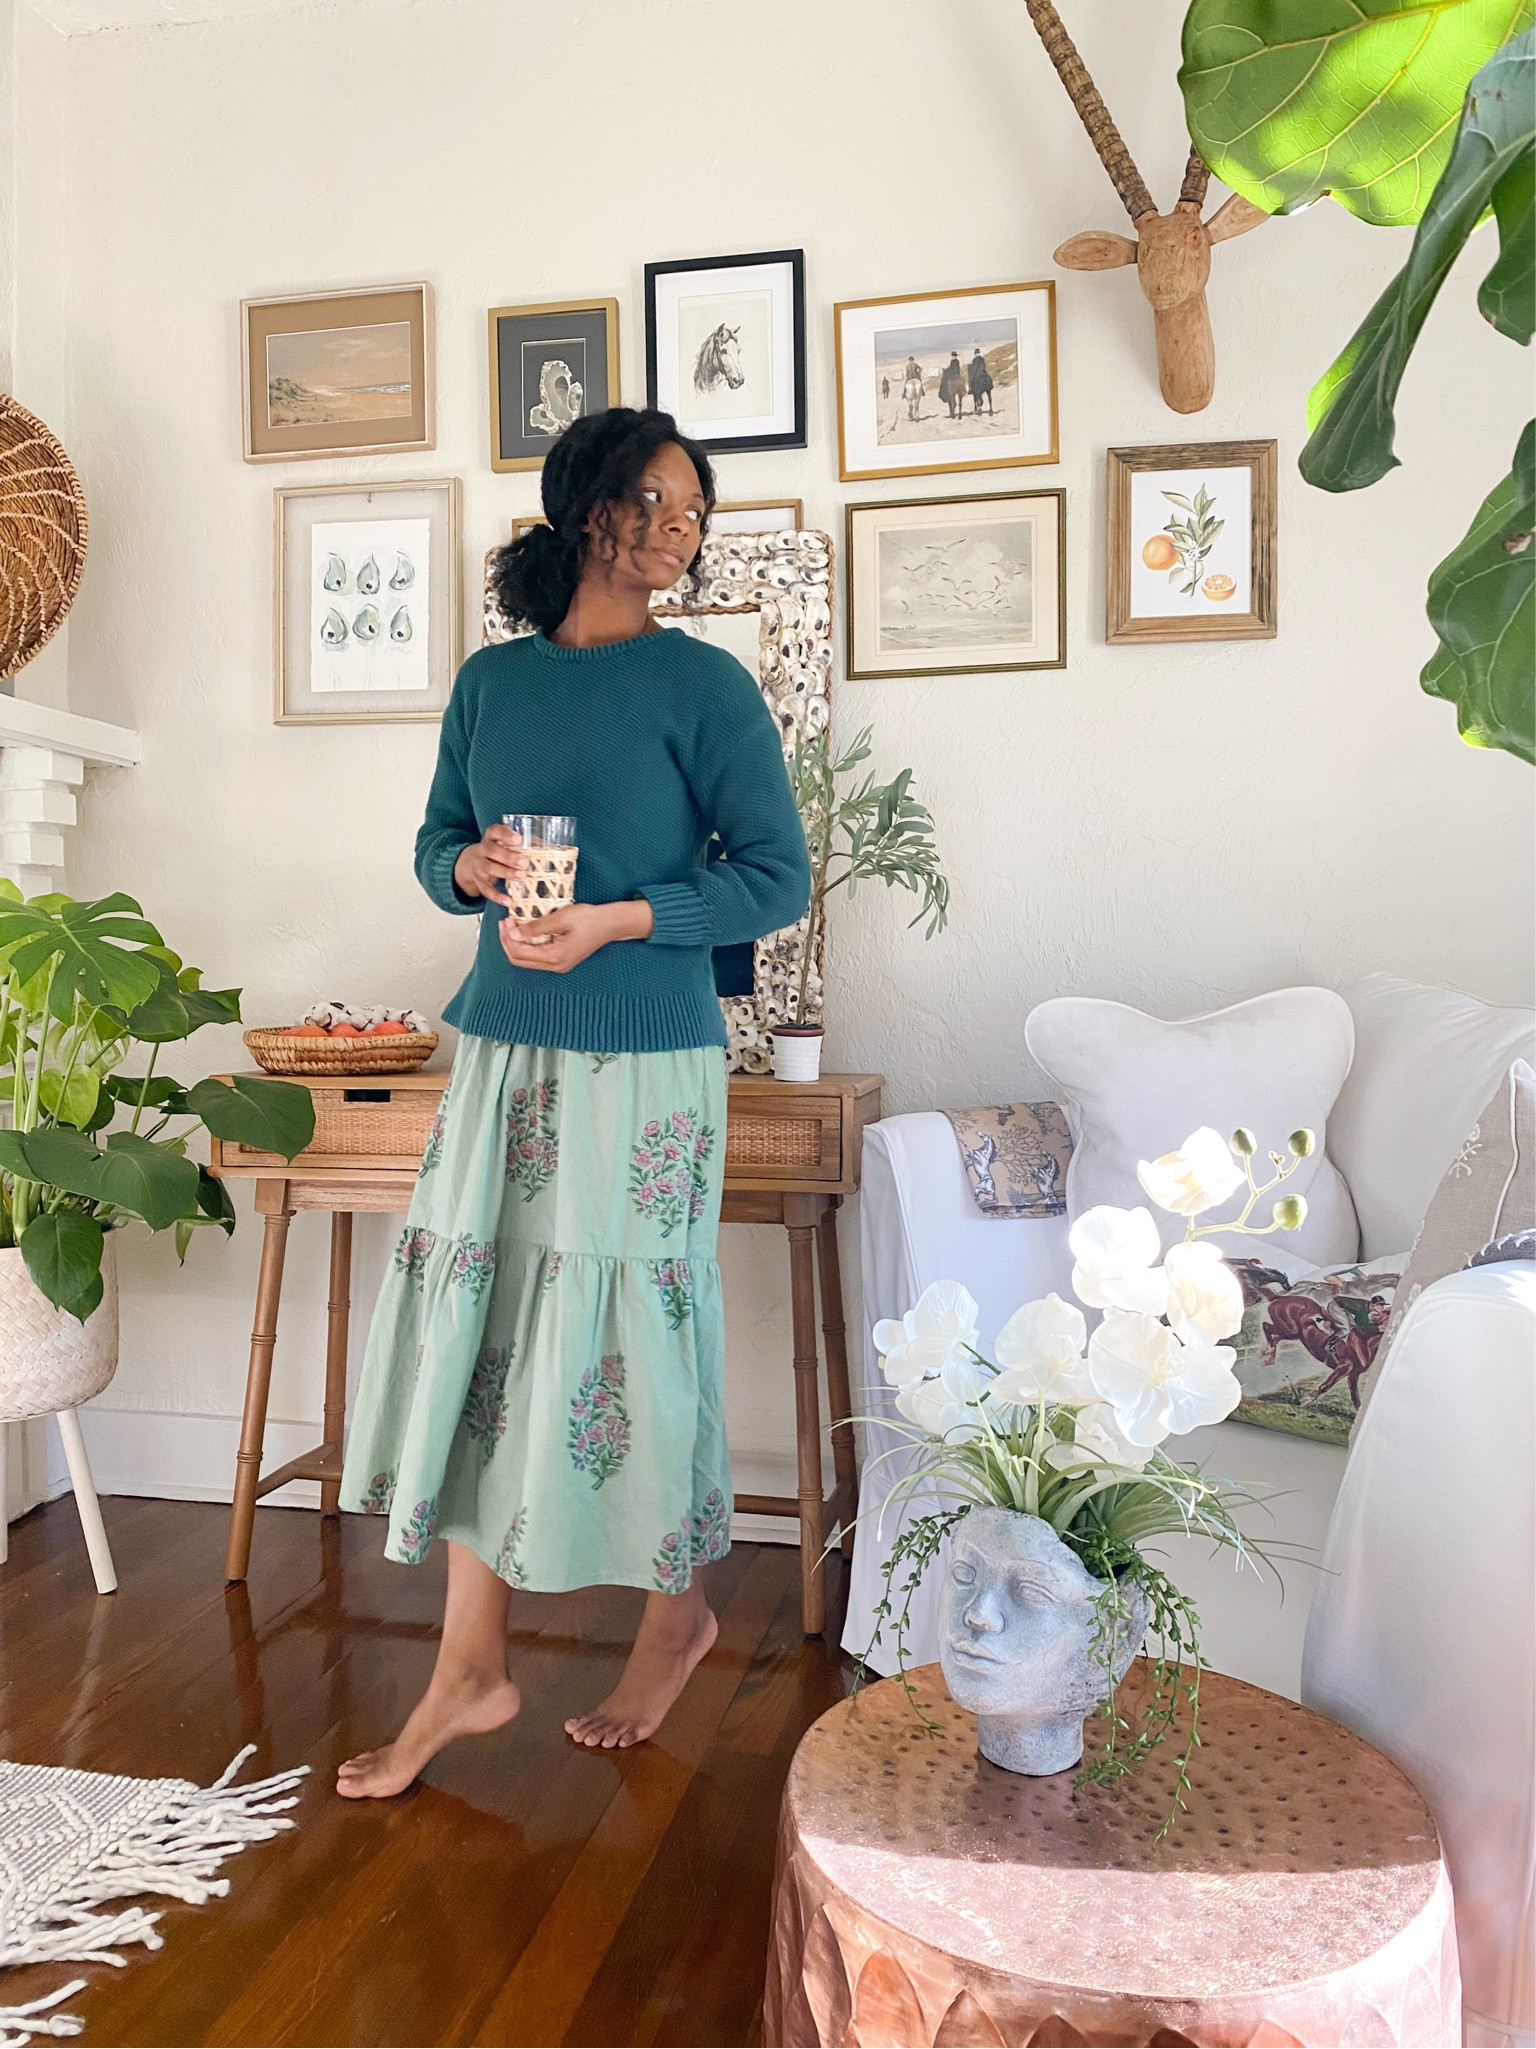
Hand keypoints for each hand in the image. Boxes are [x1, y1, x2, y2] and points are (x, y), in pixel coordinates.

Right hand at [454, 824, 526, 903]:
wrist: (472, 862)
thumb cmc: (498, 850)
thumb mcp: (506, 843)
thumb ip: (523, 844)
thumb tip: (547, 848)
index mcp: (491, 836)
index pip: (495, 831)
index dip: (506, 834)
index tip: (519, 838)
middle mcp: (482, 849)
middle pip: (492, 850)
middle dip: (508, 857)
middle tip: (524, 863)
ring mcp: (479, 865)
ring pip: (489, 868)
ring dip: (506, 872)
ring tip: (522, 876)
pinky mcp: (478, 881)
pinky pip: (486, 889)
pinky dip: (497, 896)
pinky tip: (509, 901)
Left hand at [499, 898, 653, 973]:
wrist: (611, 924)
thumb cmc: (589, 919)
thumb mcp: (560, 918)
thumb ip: (535, 927)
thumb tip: (512, 933)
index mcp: (554, 957)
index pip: (519, 953)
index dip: (507, 937)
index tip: (506, 920)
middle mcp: (555, 966)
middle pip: (520, 960)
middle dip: (508, 941)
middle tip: (505, 923)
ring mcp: (559, 965)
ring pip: (527, 959)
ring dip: (516, 943)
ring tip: (513, 924)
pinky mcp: (561, 960)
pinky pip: (537, 956)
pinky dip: (527, 944)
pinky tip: (526, 930)